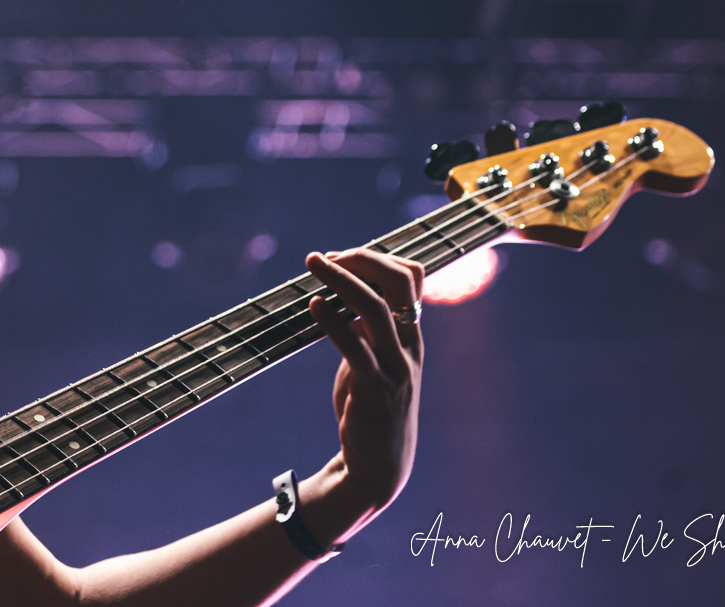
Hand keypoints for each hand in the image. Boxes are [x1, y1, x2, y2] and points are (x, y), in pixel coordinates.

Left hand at [303, 249, 424, 516]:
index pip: (411, 278)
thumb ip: (366, 333)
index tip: (340, 257)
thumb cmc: (370, 410)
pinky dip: (332, 321)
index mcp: (412, 337)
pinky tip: (313, 307)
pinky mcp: (375, 389)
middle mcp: (410, 347)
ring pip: (376, 308)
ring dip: (341, 280)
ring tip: (313, 265)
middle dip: (361, 259)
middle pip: (398, 284)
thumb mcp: (373, 363)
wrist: (379, 468)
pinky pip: (355, 347)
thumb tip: (340, 302)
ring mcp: (396, 368)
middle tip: (324, 256)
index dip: (376, 258)